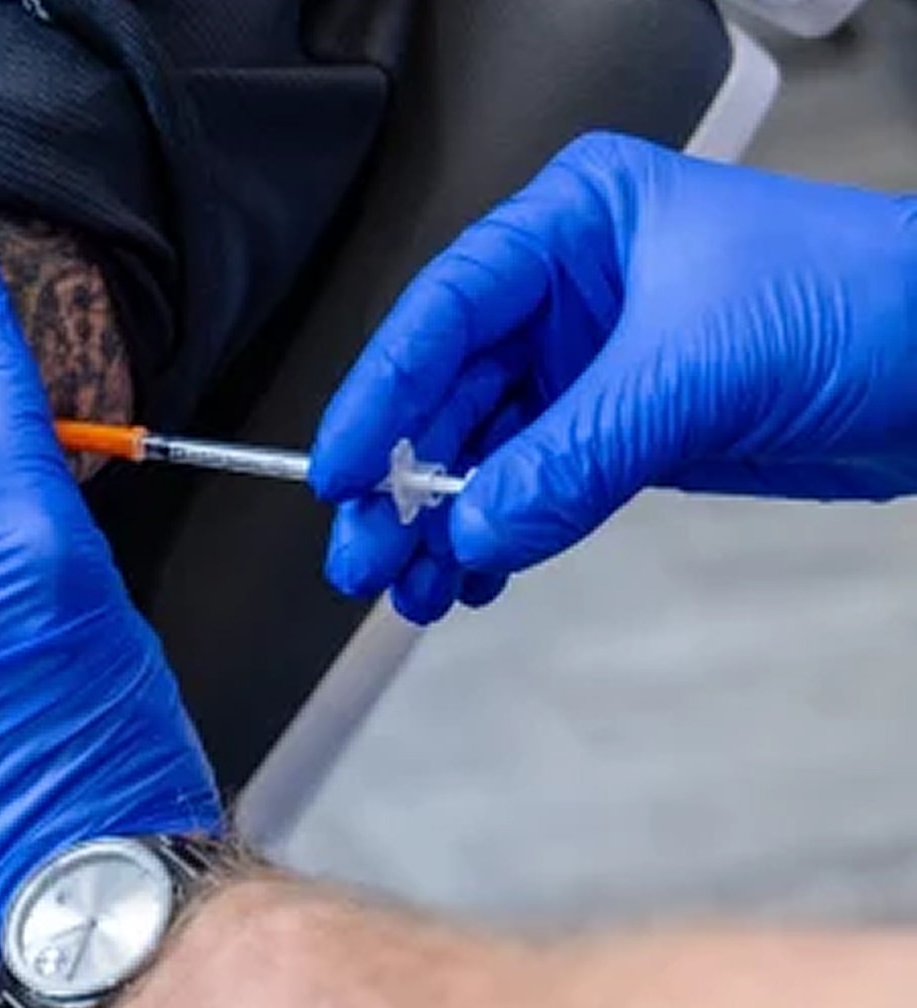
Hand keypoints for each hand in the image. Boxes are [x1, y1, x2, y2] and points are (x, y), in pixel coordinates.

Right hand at [312, 134, 916, 622]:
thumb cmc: (866, 301)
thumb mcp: (695, 373)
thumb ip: (571, 457)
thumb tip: (475, 525)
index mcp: (576, 224)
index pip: (442, 310)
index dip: (379, 394)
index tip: (340, 470)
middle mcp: (574, 288)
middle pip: (448, 391)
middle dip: (404, 482)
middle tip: (365, 552)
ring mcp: (596, 362)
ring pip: (484, 451)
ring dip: (446, 524)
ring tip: (415, 586)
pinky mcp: (626, 428)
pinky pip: (534, 487)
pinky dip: (502, 536)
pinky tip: (477, 575)